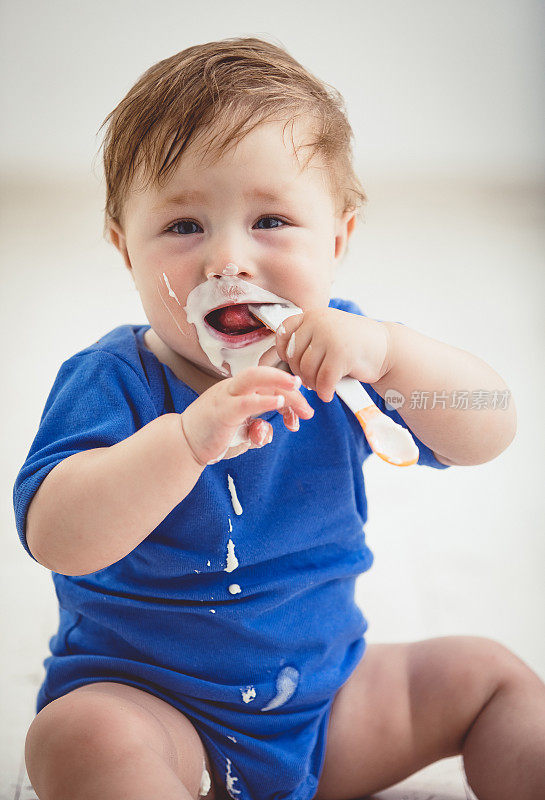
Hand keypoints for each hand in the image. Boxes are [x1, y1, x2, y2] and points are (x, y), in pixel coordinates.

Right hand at [180, 365, 313, 465]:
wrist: (183, 446)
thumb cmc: (212, 438)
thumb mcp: (241, 434)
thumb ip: (257, 431)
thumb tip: (269, 429)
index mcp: (239, 391)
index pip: (269, 385)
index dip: (290, 397)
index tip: (302, 415)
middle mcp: (233, 389)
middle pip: (266, 377)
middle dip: (290, 388)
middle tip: (308, 409)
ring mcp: (226, 397)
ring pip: (254, 378)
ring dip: (278, 381)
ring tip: (296, 388)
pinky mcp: (222, 411)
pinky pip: (245, 402)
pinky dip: (263, 400)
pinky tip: (278, 402)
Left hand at [275, 308, 390, 401]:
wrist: (386, 348)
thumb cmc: (351, 345)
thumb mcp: (323, 336)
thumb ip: (300, 344)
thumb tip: (263, 362)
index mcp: (310, 315)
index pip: (282, 334)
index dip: (285, 353)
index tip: (296, 362)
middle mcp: (318, 322)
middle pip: (293, 357)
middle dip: (301, 373)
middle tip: (315, 377)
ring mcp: (330, 337)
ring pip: (306, 370)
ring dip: (313, 383)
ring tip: (323, 384)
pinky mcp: (341, 354)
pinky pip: (323, 380)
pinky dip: (325, 391)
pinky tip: (330, 392)